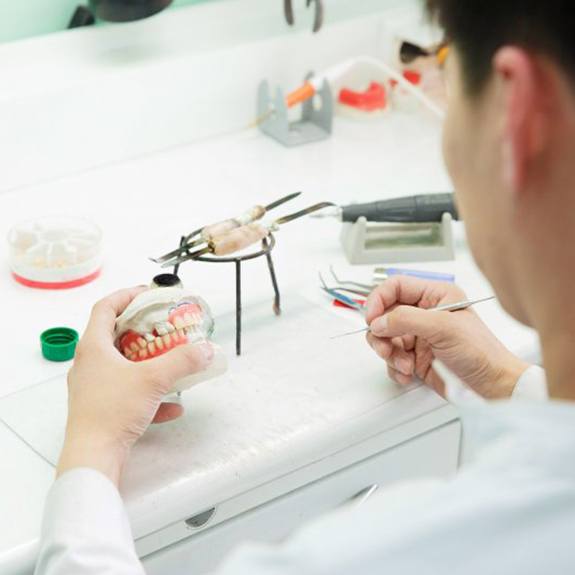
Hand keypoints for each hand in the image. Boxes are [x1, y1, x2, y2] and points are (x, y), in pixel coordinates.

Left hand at [57, 287, 213, 485]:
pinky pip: (129, 393)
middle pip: (116, 335)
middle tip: (164, 326)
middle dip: (144, 330)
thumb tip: (204, 349)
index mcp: (93, 347)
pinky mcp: (102, 408)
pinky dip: (151, 395)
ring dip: (149, 362)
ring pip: (124, 365)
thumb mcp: (153, 379)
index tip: (148, 293)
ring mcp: (94, 387)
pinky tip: (173, 406)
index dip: (127, 296)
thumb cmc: (111, 413)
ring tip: (171, 361)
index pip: (106, 308)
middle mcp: (90, 364)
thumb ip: (183, 360)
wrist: (94, 456)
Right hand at [365, 276, 528, 398]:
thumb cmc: (481, 352)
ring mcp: (418, 336)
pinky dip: (394, 368)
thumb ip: (406, 320)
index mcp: (435, 296)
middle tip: (385, 347)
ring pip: (384, 338)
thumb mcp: (443, 328)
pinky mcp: (415, 357)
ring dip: (389, 353)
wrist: (492, 386)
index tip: (371, 317)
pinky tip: (408, 374)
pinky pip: (391, 359)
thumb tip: (379, 321)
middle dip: (381, 333)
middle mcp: (424, 313)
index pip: (396, 287)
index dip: (379, 299)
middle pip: (385, 314)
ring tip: (404, 364)